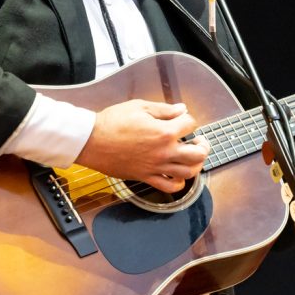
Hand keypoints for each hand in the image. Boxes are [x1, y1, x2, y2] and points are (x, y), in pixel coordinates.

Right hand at [74, 99, 209, 192]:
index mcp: (164, 132)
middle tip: (199, 141)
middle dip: (203, 146)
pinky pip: (169, 187)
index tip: (183, 119)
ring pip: (188, 172)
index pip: (190, 124)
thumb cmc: (113, 121)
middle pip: (198, 154)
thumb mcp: (140, 107)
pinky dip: (179, 183)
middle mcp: (164, 152)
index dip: (189, 119)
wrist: (92, 140)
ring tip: (192, 157)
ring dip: (195, 164)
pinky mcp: (145, 177)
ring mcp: (156, 167)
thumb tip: (182, 109)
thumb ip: (165, 110)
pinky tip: (178, 175)